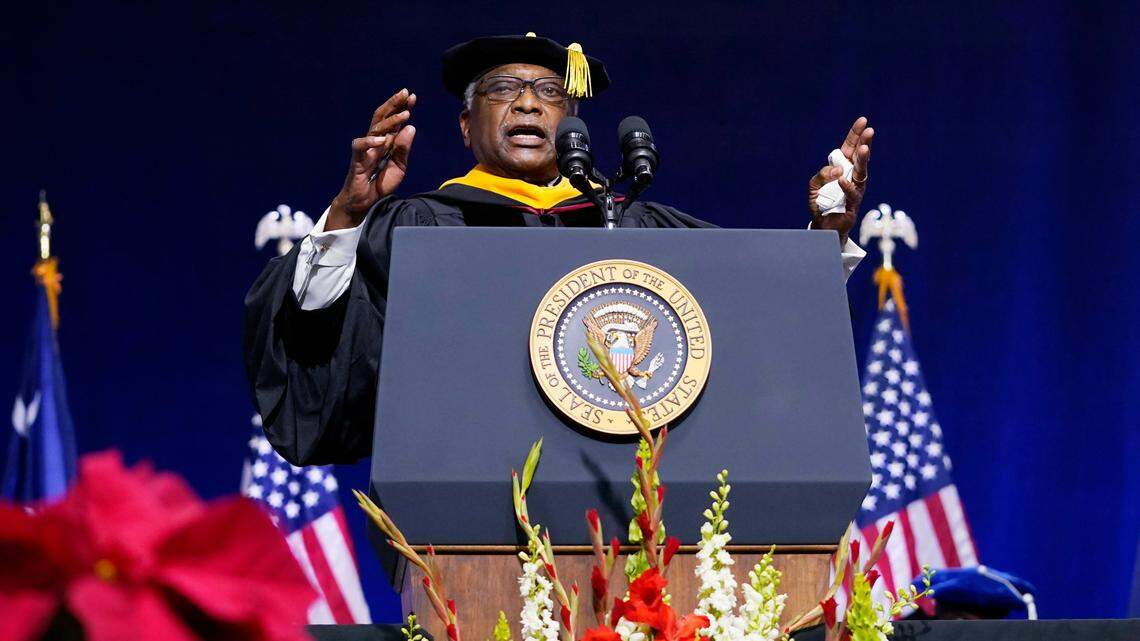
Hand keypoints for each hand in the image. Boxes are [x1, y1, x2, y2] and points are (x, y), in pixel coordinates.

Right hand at [327, 88, 417, 229]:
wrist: (365, 202)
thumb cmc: (380, 183)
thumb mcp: (398, 166)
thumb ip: (404, 148)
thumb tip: (411, 127)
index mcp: (386, 141)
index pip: (394, 120)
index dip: (402, 107)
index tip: (412, 97)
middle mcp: (375, 141)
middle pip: (382, 117)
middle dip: (394, 104)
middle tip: (406, 93)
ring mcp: (365, 149)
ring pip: (375, 128)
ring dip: (390, 120)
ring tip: (405, 114)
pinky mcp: (357, 159)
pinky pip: (360, 146)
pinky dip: (370, 141)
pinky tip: (383, 139)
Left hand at [807, 116, 873, 245]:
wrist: (824, 226)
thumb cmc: (822, 203)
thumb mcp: (814, 186)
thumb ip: (821, 174)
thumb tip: (836, 171)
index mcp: (843, 169)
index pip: (850, 148)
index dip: (855, 134)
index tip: (863, 120)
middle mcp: (852, 177)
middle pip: (859, 157)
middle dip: (864, 143)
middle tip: (869, 131)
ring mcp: (855, 190)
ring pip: (861, 173)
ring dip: (862, 160)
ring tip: (864, 149)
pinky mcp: (853, 204)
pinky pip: (851, 194)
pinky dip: (846, 187)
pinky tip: (841, 180)